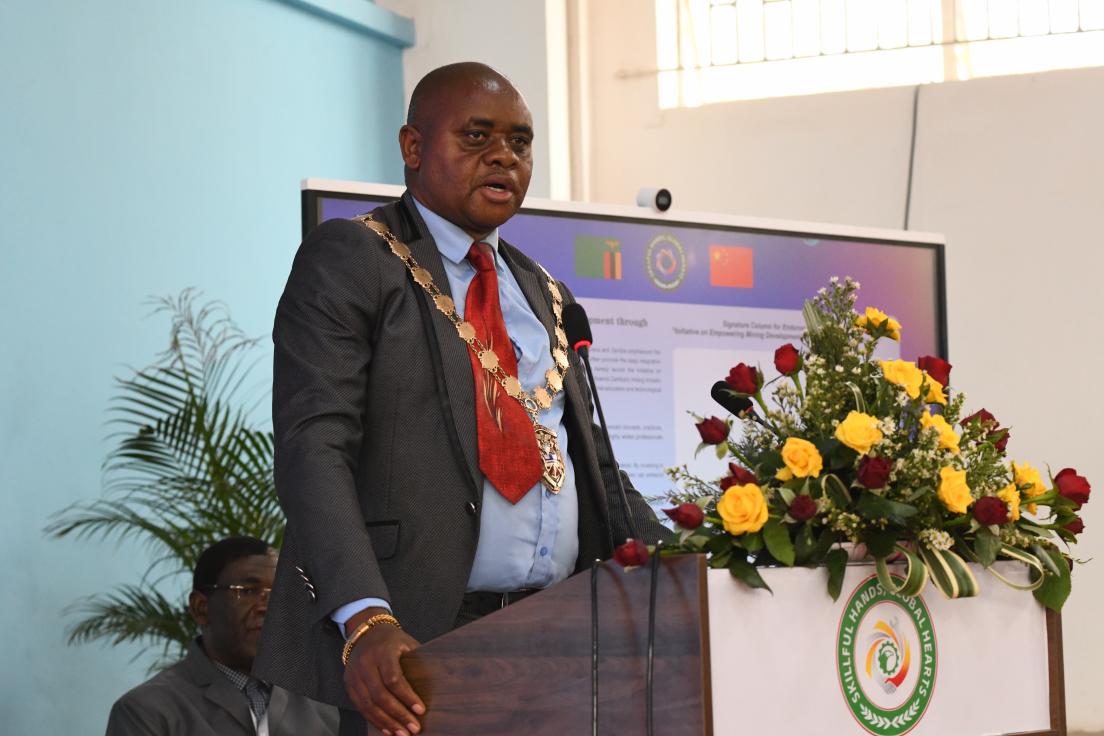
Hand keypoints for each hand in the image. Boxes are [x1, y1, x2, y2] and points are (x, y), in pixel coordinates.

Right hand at [344, 609, 424, 735]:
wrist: (366, 632)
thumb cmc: (392, 640)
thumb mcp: (407, 643)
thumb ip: (417, 662)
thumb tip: (435, 686)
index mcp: (382, 651)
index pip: (394, 679)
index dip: (407, 697)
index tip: (420, 710)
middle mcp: (365, 663)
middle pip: (380, 695)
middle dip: (398, 715)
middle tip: (413, 728)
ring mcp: (354, 675)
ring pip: (368, 704)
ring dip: (386, 722)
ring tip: (401, 734)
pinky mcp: (349, 684)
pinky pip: (360, 707)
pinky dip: (374, 720)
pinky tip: (387, 729)